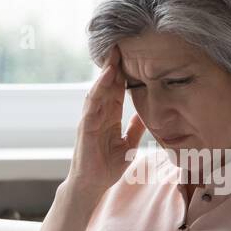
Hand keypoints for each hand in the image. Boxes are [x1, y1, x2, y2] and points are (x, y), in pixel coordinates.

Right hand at [64, 45, 146, 204]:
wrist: (92, 185)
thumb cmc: (106, 166)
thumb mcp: (128, 145)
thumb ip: (134, 129)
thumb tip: (144, 115)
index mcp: (110, 117)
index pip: (118, 91)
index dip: (125, 74)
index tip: (134, 57)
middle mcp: (100, 115)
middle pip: (108, 86)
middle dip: (114, 66)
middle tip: (121, 45)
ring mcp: (91, 119)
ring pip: (99, 91)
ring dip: (106, 74)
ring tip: (114, 57)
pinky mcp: (86, 127)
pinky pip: (92, 105)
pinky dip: (98, 91)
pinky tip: (105, 80)